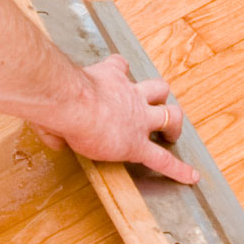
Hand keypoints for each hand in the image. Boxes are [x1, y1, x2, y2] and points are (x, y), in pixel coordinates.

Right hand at [30, 55, 199, 184]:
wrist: (72, 103)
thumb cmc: (57, 99)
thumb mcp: (54, 101)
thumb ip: (55, 120)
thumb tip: (53, 135)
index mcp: (108, 79)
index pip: (119, 67)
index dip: (119, 70)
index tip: (118, 73)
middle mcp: (129, 94)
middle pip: (157, 88)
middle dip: (160, 97)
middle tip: (159, 106)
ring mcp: (138, 118)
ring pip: (170, 115)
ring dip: (174, 125)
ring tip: (173, 135)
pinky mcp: (137, 144)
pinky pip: (163, 159)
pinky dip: (178, 169)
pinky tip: (190, 177)